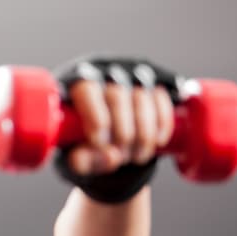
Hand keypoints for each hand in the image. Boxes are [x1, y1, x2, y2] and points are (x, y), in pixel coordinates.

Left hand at [52, 56, 180, 202]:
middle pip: (116, 96)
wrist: (107, 142)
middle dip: (122, 133)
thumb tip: (112, 157)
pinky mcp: (154, 83)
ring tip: (137, 157)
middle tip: (120, 157)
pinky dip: (162, 123)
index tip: (100, 143)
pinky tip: (158, 142)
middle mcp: (103, 74)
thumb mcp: (76, 158)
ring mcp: (131, 75)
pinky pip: (162, 98)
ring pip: (142, 98)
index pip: (86, 90)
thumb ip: (83, 161)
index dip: (96, 117)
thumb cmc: (82, 147)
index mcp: (74, 86)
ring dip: (143, 133)